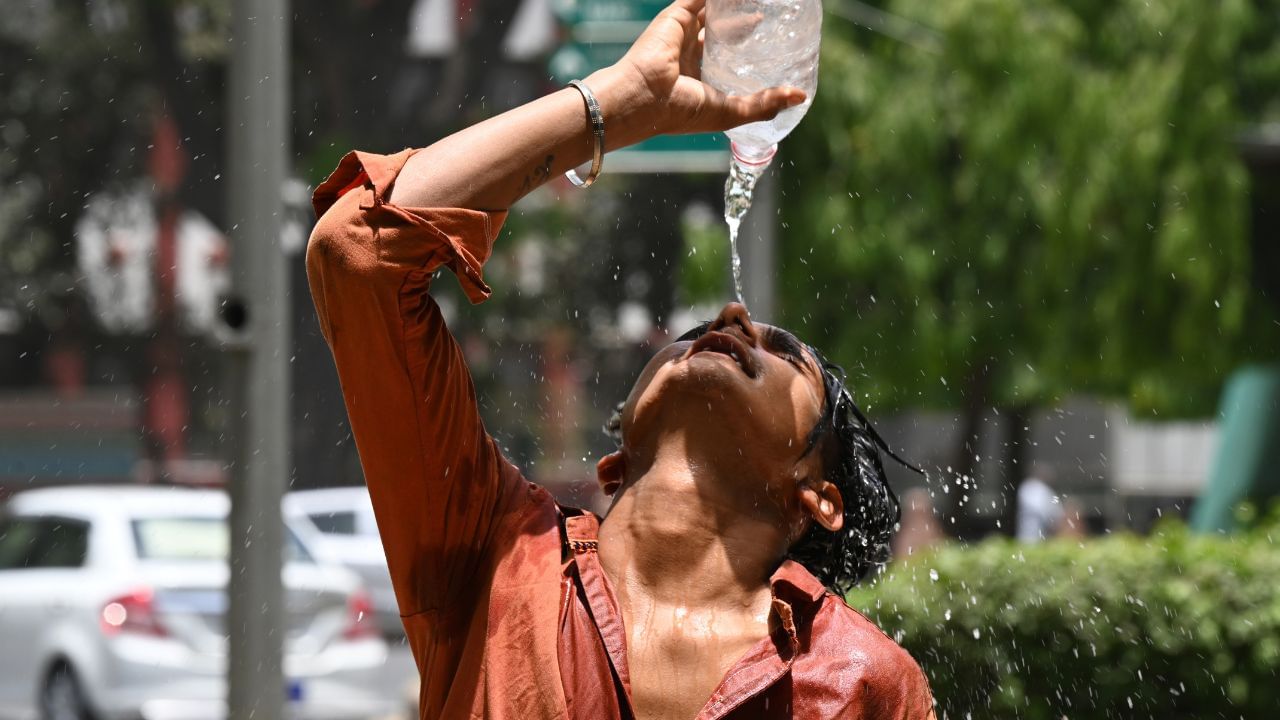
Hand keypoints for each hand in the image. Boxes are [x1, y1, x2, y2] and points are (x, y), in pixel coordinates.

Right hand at [591, 0, 805, 139]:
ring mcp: (683, 32)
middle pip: (721, 31)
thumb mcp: (731, 112)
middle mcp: (690, 53)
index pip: (727, 59)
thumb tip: (801, 97)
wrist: (645, 98)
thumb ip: (764, 103)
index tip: (773, 44)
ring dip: (733, 5)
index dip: (747, 50)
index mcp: (699, 78)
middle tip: (769, 15)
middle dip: (743, 22)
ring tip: (760, 3)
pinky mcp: (677, 15)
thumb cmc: (683, 112)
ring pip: (714, 10)